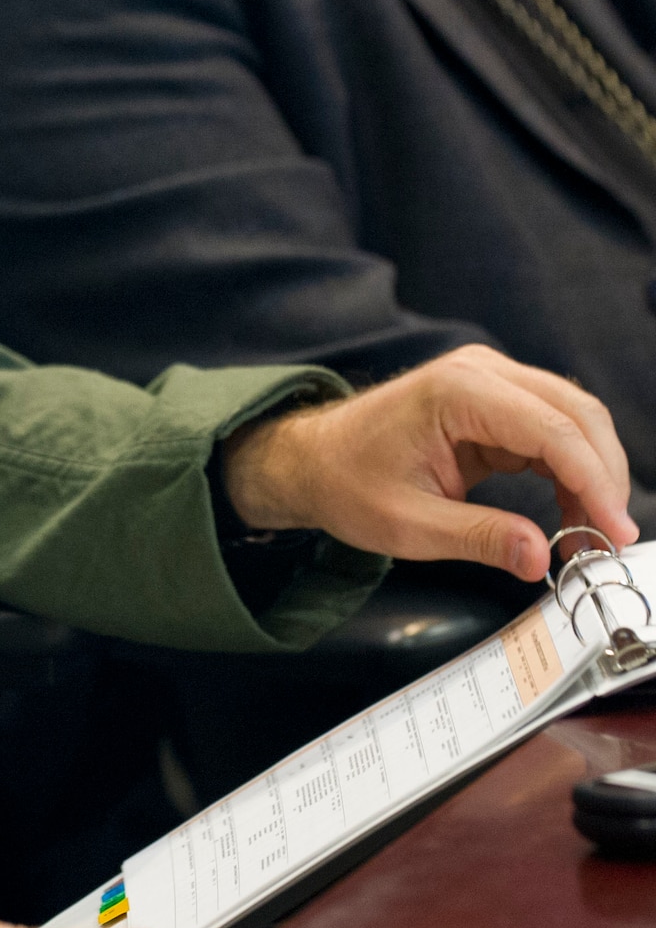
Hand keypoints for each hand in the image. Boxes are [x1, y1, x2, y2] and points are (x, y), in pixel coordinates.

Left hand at [222, 345, 636, 580]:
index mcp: (456, 391)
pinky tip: (570, 514)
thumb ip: (477, 538)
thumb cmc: (347, 482)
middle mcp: (480, 372)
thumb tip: (538, 555)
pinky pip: (552, 431)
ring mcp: (489, 381)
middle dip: (604, 477)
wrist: (312, 459)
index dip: (594, 482)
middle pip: (576, 415)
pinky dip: (571, 471)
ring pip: (573, 420)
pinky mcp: (493, 400)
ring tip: (589, 536)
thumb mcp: (407, 524)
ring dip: (592, 475)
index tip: (614, 531)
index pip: (552, 429)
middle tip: (610, 539)